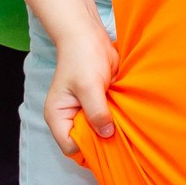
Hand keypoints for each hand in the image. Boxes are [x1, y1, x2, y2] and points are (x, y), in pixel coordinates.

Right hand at [47, 31, 117, 155]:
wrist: (89, 36)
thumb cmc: (83, 58)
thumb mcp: (89, 86)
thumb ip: (96, 111)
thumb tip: (107, 134)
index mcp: (58, 117)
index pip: (70, 146)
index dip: (89, 148)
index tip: (109, 143)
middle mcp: (68, 118)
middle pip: (84, 142)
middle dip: (101, 141)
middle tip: (121, 138)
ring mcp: (83, 111)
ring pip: (96, 132)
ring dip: (110, 130)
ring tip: (126, 129)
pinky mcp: (96, 103)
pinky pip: (105, 119)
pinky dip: (115, 120)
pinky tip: (127, 118)